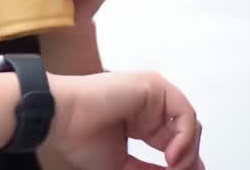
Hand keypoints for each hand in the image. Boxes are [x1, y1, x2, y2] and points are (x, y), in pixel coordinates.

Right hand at [46, 71, 204, 169]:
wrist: (61, 120)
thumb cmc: (79, 139)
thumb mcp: (124, 165)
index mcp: (141, 122)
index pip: (172, 142)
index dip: (182, 162)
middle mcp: (149, 106)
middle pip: (183, 132)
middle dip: (188, 158)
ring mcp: (152, 95)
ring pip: (187, 123)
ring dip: (187, 150)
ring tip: (174, 168)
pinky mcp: (154, 86)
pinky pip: (184, 113)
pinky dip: (185, 137)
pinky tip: (171, 156)